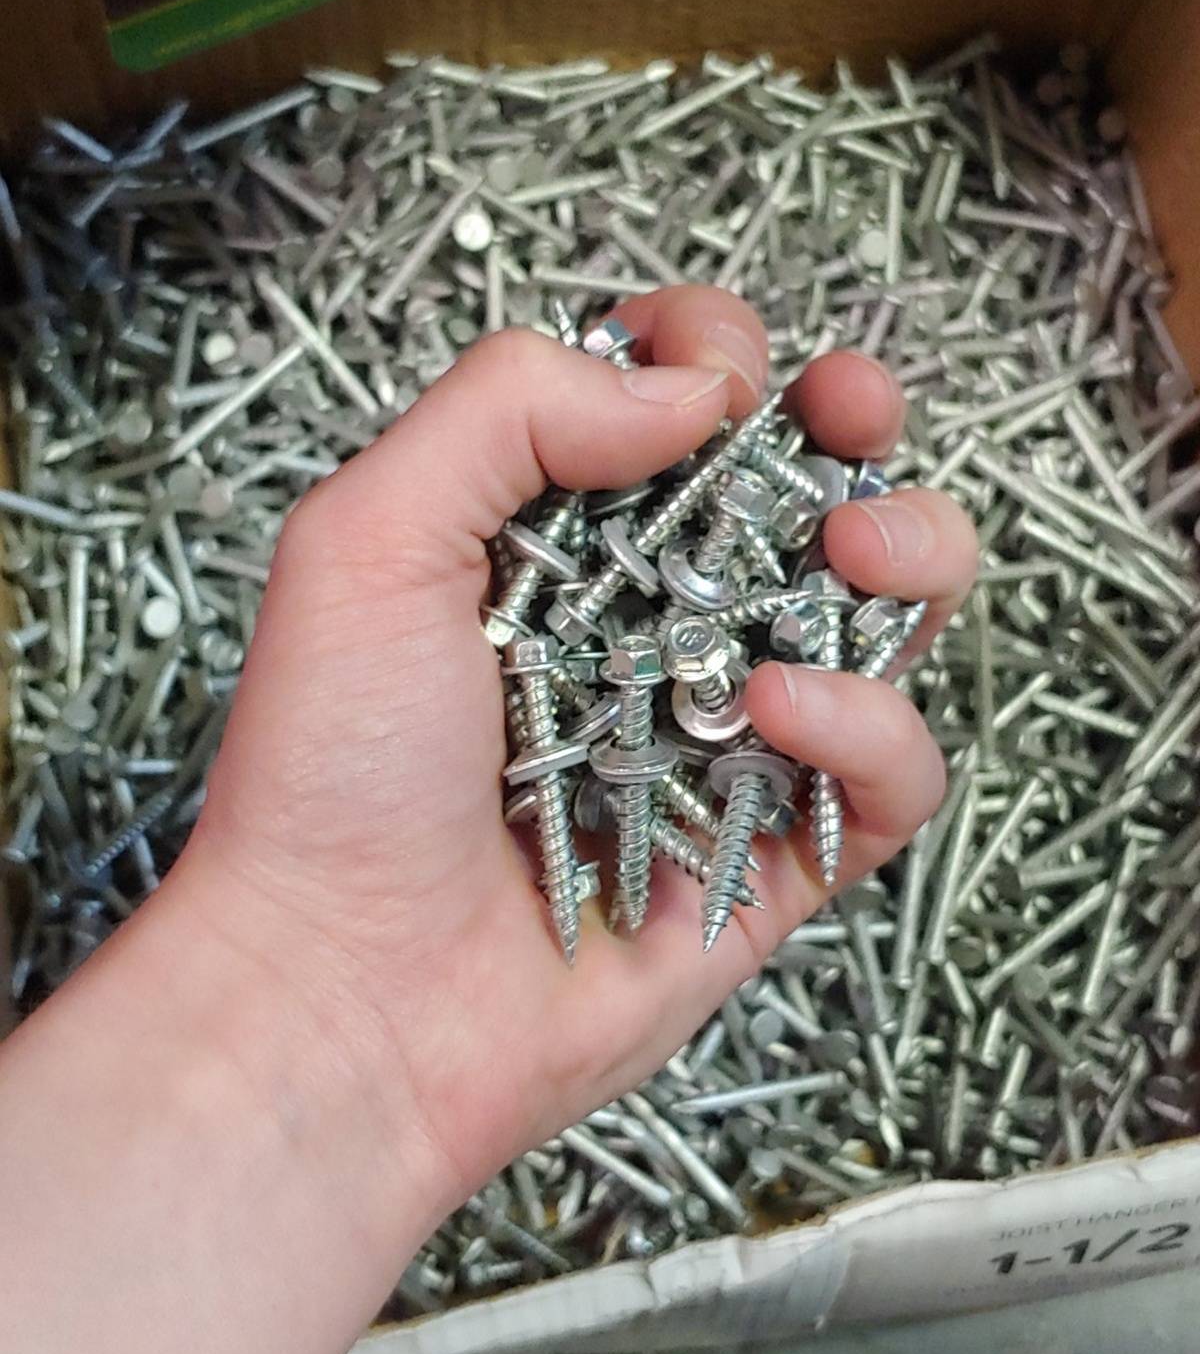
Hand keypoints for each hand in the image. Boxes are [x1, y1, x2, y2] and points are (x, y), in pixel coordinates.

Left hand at [181, 288, 975, 1231]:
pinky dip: (869, 727)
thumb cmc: (324, 782)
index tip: (717, 367)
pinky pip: (888, 777)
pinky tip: (782, 713)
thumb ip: (513, 410)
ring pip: (879, 617)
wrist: (341, 995)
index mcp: (548, 544)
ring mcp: (717, 741)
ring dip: (906, 550)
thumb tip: (689, 385)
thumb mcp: (367, 539)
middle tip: (850, 412)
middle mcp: (645, 630)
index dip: (715, 358)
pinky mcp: (772, 857)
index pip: (670, 408)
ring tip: (855, 548)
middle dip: (852, 425)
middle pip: (801, 491)